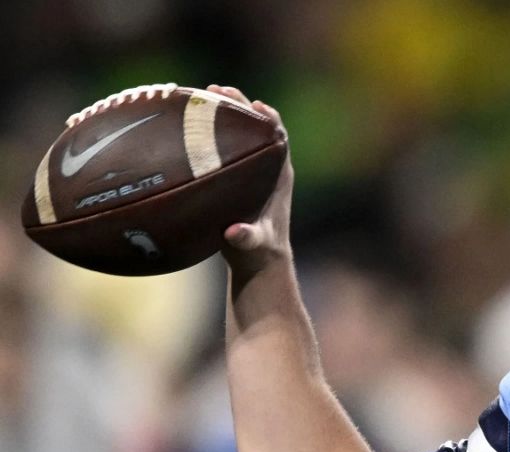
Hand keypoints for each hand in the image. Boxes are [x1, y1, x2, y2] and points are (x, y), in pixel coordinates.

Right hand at [205, 85, 294, 273]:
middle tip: (218, 89)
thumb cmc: (257, 251)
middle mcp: (267, 168)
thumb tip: (235, 233)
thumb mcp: (251, 245)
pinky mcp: (236, 176)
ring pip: (240, 133)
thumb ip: (246, 238)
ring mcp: (251, 170)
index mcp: (278, 176)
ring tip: (203, 93)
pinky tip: (186, 121)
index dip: (269, 119)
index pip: (279, 138)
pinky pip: (224, 146)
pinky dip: (210, 131)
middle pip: (257, 127)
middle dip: (240, 105)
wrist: (257, 260)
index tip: (255, 104)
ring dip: (224, 112)